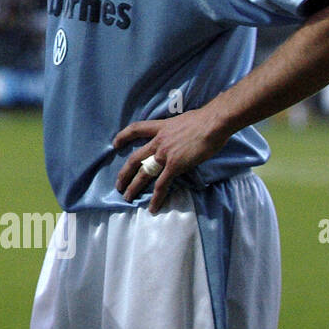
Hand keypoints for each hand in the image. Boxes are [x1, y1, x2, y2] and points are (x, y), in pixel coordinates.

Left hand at [113, 108, 229, 212]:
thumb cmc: (204, 119)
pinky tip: (152, 208)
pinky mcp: (175, 166)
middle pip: (134, 158)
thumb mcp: (182, 120)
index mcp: (160, 128)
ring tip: (126, 197)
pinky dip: (157, 198)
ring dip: (133, 187)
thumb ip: (175, 130)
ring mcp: (165, 154)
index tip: (115, 144)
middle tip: (118, 184)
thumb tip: (179, 136)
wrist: (213, 123)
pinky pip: (162, 185)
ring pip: (144, 173)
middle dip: (124, 173)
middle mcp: (158, 142)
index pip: (135, 129)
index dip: (123, 136)